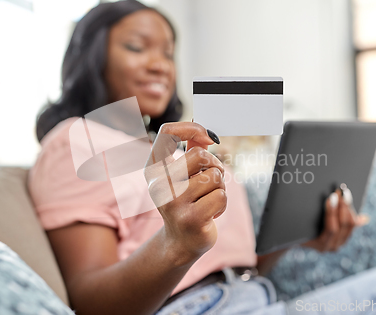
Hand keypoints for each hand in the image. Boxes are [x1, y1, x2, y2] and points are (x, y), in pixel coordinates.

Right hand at [144, 122, 225, 263]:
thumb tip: (207, 136)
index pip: (167, 133)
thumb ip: (192, 152)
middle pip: (200, 155)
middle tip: (211, 181)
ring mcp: (173, 202)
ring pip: (214, 177)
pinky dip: (222, 204)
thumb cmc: (185, 202)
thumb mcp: (182, 176)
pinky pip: (220, 196)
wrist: (180, 242)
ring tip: (206, 201)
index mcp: (153, 169)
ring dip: (219, 188)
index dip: (191, 128)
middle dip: (215, 165)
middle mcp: (158, 184)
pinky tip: (210, 214)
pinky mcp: (191, 218)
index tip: (208, 138)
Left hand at [302, 186, 368, 251]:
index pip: (353, 223)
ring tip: (334, 195)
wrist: (285, 237)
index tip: (347, 192)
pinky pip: (330, 229)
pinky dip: (331, 214)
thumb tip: (365, 218)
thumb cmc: (305, 226)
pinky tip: (328, 202)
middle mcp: (337, 245)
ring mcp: (329, 246)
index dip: (351, 206)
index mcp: (341, 238)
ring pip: (340, 225)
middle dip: (345, 205)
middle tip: (341, 190)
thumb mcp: (326, 221)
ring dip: (339, 208)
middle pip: (348, 223)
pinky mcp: (321, 245)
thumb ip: (342, 219)